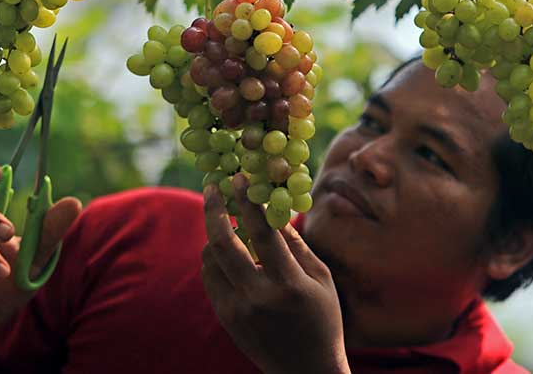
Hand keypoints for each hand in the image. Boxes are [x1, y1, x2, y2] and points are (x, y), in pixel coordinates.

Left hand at [201, 174, 349, 373]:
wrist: (304, 371)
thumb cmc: (323, 320)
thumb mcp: (322, 279)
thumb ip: (297, 244)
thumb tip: (274, 210)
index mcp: (288, 284)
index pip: (261, 232)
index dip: (247, 201)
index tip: (238, 177)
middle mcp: (257, 296)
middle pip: (223, 242)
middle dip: (214, 209)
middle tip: (212, 187)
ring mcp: (237, 309)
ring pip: (210, 259)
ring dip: (215, 233)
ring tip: (227, 221)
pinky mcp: (226, 318)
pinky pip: (210, 277)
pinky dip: (214, 258)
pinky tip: (227, 250)